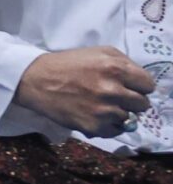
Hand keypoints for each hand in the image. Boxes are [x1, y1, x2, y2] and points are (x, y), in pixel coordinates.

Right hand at [16, 46, 158, 135]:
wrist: (35, 81)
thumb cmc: (67, 64)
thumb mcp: (98, 52)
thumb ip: (125, 62)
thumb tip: (141, 82)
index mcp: (115, 68)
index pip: (148, 85)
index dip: (139, 85)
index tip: (129, 86)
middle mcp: (112, 90)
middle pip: (143, 104)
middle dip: (130, 100)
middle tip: (114, 96)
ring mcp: (104, 111)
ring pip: (129, 118)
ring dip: (117, 112)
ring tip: (99, 104)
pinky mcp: (94, 127)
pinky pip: (115, 131)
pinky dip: (107, 125)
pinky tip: (93, 114)